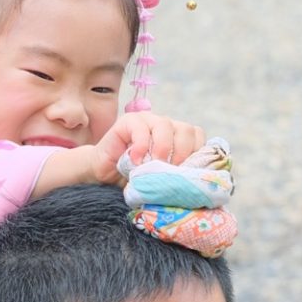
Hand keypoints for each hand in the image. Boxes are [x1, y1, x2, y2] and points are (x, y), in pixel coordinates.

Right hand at [93, 112, 207, 179]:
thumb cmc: (134, 179)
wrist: (104, 175)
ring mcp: (147, 121)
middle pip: (186, 129)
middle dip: (183, 152)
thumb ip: (175, 174)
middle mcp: (165, 126)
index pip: (197, 136)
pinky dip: (141, 145)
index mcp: (176, 137)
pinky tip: (136, 161)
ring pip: (165, 125)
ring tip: (154, 165)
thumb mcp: (160, 177)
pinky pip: (141, 128)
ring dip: (163, 148)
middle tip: (172, 171)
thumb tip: (193, 181)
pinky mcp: (128, 121)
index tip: (187, 172)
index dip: (196, 153)